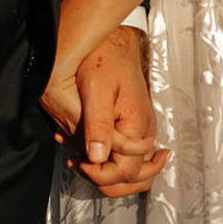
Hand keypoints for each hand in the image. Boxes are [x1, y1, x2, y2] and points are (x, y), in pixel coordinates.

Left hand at [62, 26, 168, 197]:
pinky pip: (126, 154)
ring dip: (107, 173)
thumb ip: (98, 124)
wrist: (115, 42)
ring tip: (81, 161)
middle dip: (107, 181)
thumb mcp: (97, 89)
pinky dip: (107, 159)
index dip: (100, 175)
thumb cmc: (106, 59)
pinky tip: (84, 149)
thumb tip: (96, 157)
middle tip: (81, 168)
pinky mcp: (132, 126)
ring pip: (133, 170)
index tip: (78, 162)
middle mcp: (144, 133)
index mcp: (138, 127)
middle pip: (136, 177)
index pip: (127, 172)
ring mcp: (140, 131)